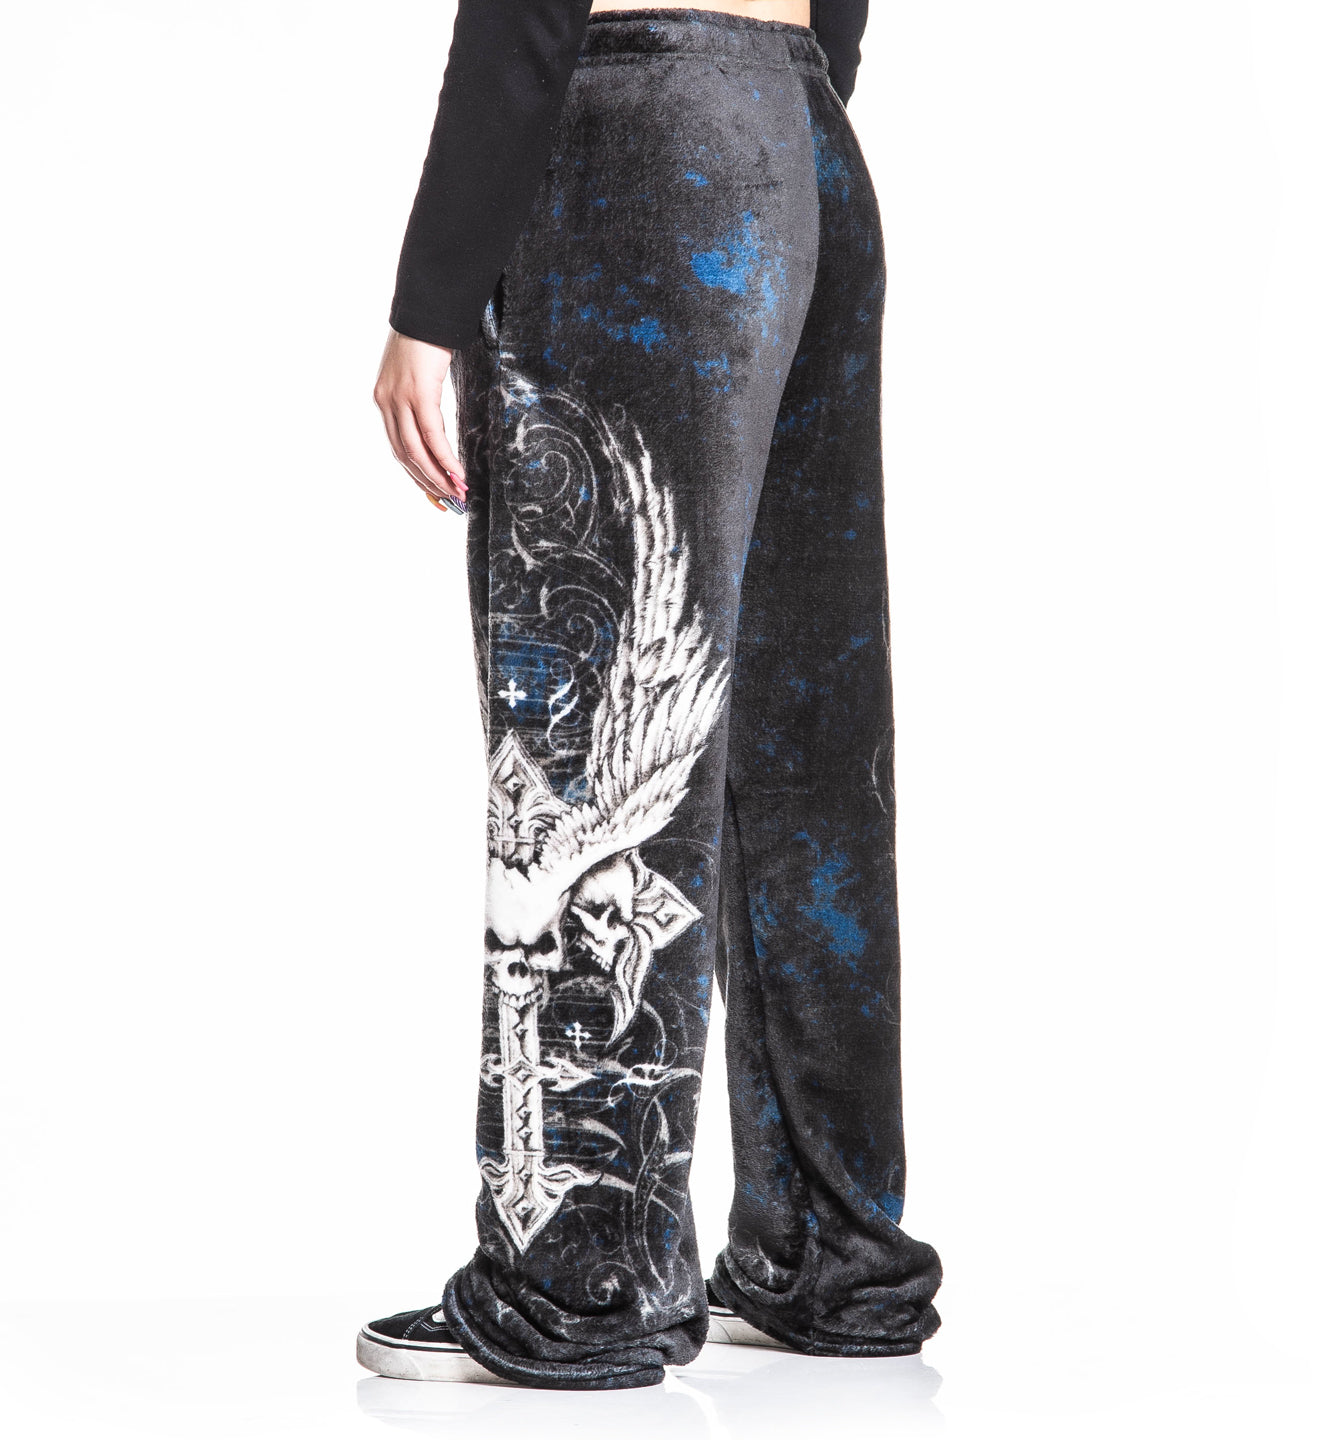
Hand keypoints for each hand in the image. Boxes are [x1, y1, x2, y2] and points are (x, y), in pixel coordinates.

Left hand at [373, 329, 467, 508]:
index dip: (417, 475)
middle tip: (451, 502)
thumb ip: (421, 400)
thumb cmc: (428, 339)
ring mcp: (400, 399)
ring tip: (458, 493)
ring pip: (416, 451)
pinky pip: (431, 436)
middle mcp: (386, 403)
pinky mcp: (418, 393)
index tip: (435, 494)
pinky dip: (445, 458)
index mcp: (384, 400)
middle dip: (429, 482)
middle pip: (405, 456)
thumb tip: (435, 427)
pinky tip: (458, 473)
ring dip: (438, 476)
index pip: (398, 448)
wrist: (427, 309)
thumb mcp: (419, 374)